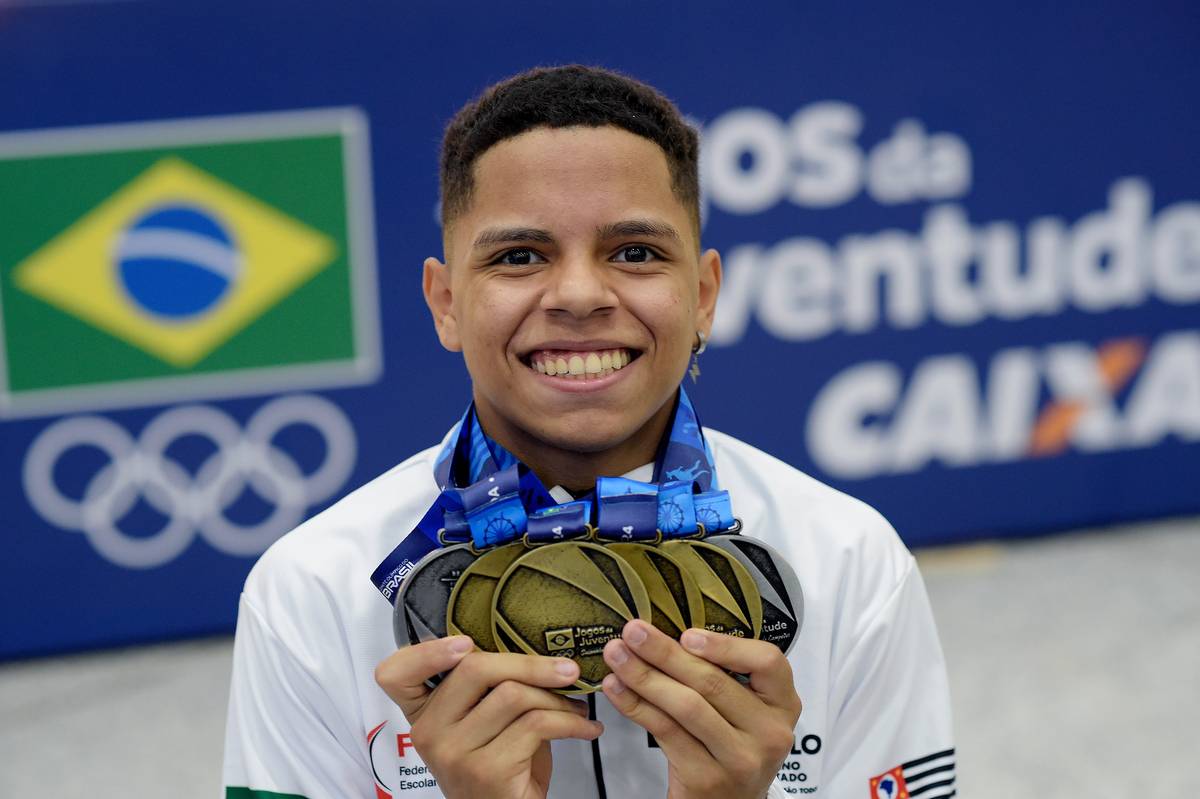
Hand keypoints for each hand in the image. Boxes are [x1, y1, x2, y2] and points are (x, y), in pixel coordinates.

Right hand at [375, 637, 603, 798]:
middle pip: (476, 668)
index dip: (427, 651)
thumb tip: (538, 651)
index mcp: (423, 714)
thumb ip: (491, 689)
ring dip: (557, 698)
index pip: (396, 674)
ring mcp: (454, 752)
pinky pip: (536, 724)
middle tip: (566, 670)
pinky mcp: (485, 769)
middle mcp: (430, 732)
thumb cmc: (501, 770)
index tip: (465, 642)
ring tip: (575, 707)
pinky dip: (570, 722)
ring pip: (513, 695)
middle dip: (531, 664)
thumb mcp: (485, 725)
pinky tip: (583, 728)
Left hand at [601, 621, 801, 798]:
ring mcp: (740, 758)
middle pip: (713, 682)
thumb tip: (667, 632)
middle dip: (665, 652)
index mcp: (782, 704)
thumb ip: (722, 675)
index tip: (687, 634)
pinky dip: (636, 706)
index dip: (726, 645)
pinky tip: (618, 689)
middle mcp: (769, 732)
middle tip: (634, 631)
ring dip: (644, 676)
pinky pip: (665, 731)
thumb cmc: (730, 746)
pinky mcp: (708, 778)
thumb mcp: (744, 711)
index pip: (768, 662)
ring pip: (686, 706)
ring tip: (617, 656)